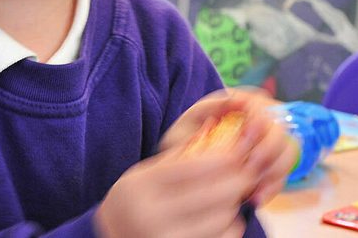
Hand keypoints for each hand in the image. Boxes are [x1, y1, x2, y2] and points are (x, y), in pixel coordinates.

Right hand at [95, 150, 253, 237]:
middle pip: (213, 194)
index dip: (222, 158)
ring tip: (231, 194)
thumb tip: (213, 130)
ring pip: (222, 217)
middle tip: (246, 173)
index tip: (238, 153)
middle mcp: (151, 216)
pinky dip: (232, 225)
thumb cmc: (134, 200)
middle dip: (237, 180)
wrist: (112, 237)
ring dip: (234, 203)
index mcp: (141, 187)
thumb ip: (176, 157)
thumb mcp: (144, 174)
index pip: (192, 167)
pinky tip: (224, 217)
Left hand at [160, 87, 295, 205]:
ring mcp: (267, 146)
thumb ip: (210, 106)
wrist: (182, 156)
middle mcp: (262, 122)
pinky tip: (255, 199)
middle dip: (269, 151)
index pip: (265, 109)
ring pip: (287, 156)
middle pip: (281, 133)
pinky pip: (280, 177)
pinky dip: (271, 189)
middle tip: (251, 166)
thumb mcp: (192, 118)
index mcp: (245, 103)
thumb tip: (235, 97)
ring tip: (254, 188)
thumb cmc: (186, 132)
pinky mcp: (268, 167)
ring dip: (274, 173)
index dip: (261, 123)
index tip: (246, 137)